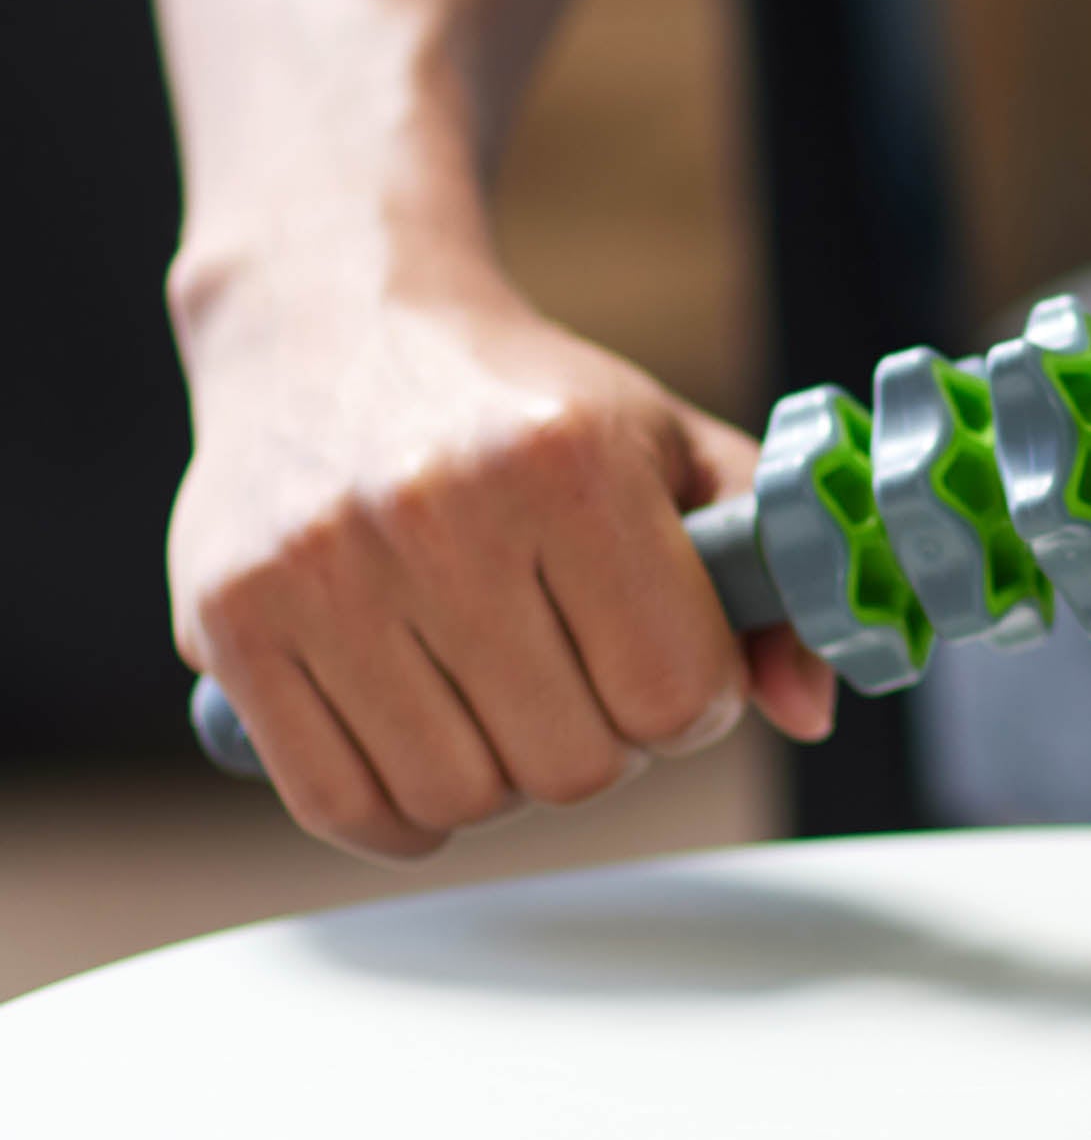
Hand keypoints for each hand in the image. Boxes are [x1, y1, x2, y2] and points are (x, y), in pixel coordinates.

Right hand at [170, 258, 833, 856]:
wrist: (335, 321)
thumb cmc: (525, 401)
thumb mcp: (672, 452)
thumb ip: (767, 578)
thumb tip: (810, 705)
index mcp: (572, 462)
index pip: (673, 690)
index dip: (693, 706)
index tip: (669, 668)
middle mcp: (442, 509)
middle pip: (571, 762)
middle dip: (601, 745)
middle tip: (581, 683)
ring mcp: (324, 567)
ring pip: (460, 796)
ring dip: (500, 779)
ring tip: (502, 701)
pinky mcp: (231, 616)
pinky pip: (338, 802)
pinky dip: (398, 818)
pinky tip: (425, 754)